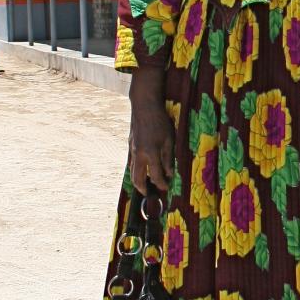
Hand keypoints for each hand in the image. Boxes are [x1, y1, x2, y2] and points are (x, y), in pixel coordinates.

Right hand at [129, 68, 171, 193]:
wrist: (144, 106)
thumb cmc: (160, 121)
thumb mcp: (169, 139)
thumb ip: (168, 158)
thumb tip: (169, 174)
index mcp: (151, 154)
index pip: (156, 176)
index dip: (161, 184)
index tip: (166, 187)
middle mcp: (139, 155)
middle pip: (138, 179)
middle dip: (144, 188)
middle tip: (150, 193)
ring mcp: (132, 150)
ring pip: (132, 172)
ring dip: (137, 181)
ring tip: (145, 185)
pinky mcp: (130, 145)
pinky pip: (131, 163)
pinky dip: (135, 170)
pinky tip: (141, 170)